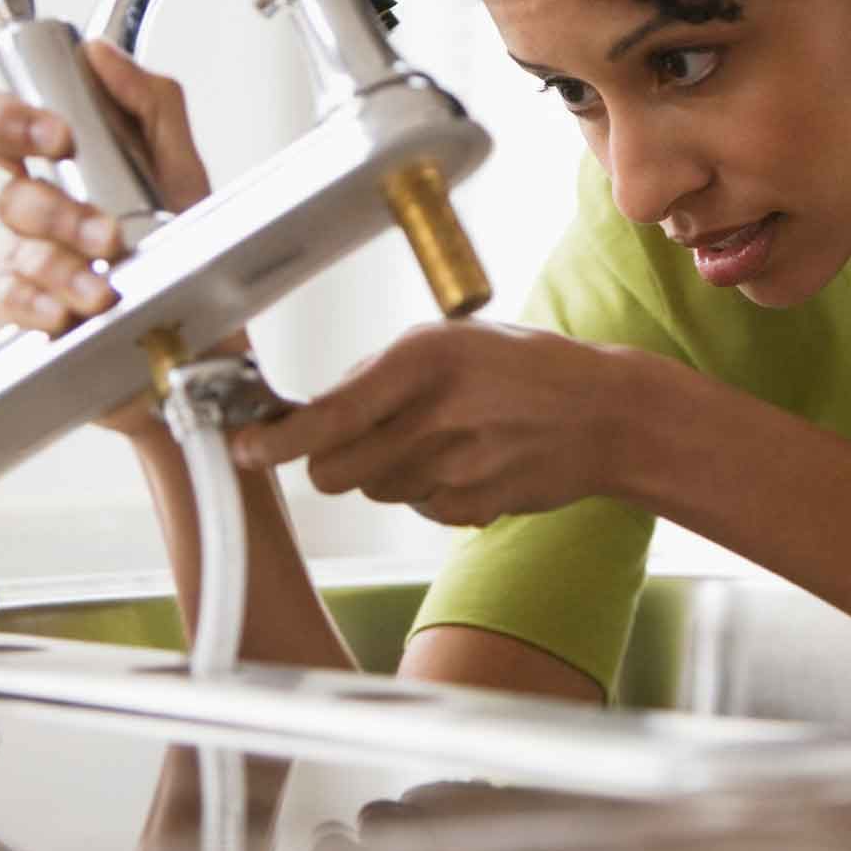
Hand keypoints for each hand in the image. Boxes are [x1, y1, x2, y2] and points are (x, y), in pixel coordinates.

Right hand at [0, 40, 215, 436]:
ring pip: (20, 253)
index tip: (61, 134)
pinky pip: (10, 304)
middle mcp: (41, 214)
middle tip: (100, 229)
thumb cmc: (189, 259)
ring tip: (109, 286)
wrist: (205, 343)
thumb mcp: (184, 175)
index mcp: (67, 171)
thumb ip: (152, 105)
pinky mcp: (27, 318)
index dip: (9, 119)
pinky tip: (69, 313)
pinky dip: (41, 307)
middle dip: (51, 207)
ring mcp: (29, 266)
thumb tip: (102, 53)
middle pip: (6, 192)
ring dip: (67, 266)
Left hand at [229, 320, 640, 526]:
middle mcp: (433, 417)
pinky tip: (463, 460)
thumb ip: (379, 373)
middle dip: (327, 460)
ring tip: (434, 437)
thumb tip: (312, 407)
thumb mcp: (450, 341)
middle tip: (354, 438)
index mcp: (421, 360)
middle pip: (333, 471)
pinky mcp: (472, 510)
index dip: (274, 441)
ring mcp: (454, 470)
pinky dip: (423, 491)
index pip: (326, 416)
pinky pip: (415, 509)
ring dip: (383, 470)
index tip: (244, 449)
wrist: (605, 415)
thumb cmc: (523, 368)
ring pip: (372, 490)